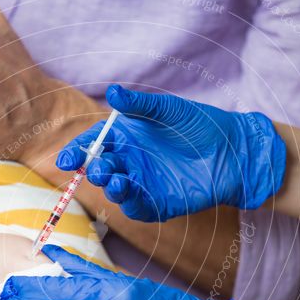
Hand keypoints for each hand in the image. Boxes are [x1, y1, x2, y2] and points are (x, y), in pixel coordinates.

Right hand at [57, 85, 286, 221]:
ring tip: (116, 180)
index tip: (66, 159)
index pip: (93, 144)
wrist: (233, 151)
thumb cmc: (201, 125)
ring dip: (110, 187)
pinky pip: (137, 208)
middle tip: (98, 168)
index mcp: (125, 137)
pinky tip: (130, 194)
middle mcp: (129, 161)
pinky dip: (130, 204)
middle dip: (94, 170)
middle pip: (100, 168)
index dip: (77, 152)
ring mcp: (142, 183)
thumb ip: (140, 104)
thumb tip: (112, 91)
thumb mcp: (169, 109)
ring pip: (116, 190)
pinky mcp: (158, 204)